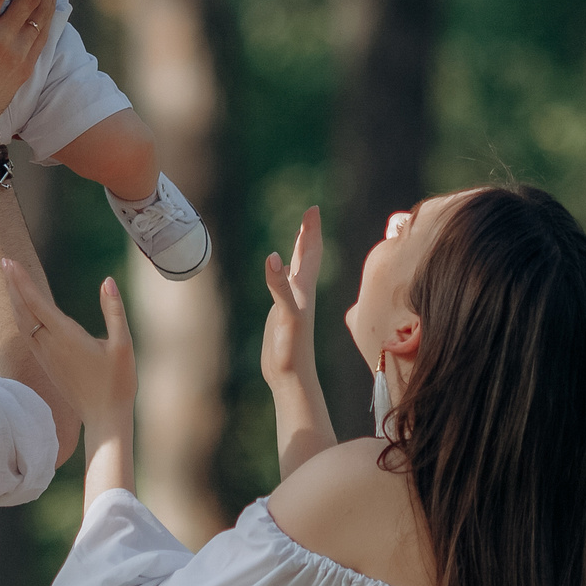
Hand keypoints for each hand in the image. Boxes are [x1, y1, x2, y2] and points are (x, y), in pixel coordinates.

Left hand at [1, 258, 134, 438]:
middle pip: (23, 309)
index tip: (10, 261)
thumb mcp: (123, 345)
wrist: (104, 419)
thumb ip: (114, 311)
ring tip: (10, 280)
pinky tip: (22, 312)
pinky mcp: (47, 365)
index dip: (21, 280)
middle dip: (13, 284)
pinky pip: (27, 336)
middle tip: (4, 260)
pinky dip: (21, 317)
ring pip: (22, 323)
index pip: (36, 302)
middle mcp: (49, 345)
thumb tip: (107, 281)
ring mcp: (45, 357)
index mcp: (65, 336)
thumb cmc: (117, 383)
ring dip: (15, 300)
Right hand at [261, 207, 321, 387]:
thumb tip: (272, 257)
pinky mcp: (283, 313)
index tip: (313, 207)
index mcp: (304, 290)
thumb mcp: (286, 316)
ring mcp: (293, 303)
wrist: (293, 377)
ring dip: (300, 250)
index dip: (311, 230)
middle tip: (311, 212)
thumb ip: (279, 287)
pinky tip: (281, 269)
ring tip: (301, 234)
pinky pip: (285, 285)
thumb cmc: (292, 350)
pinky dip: (283, 272)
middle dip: (308, 233)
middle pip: (308, 256)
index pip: (310, 253)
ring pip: (298, 270)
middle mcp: (301, 293)